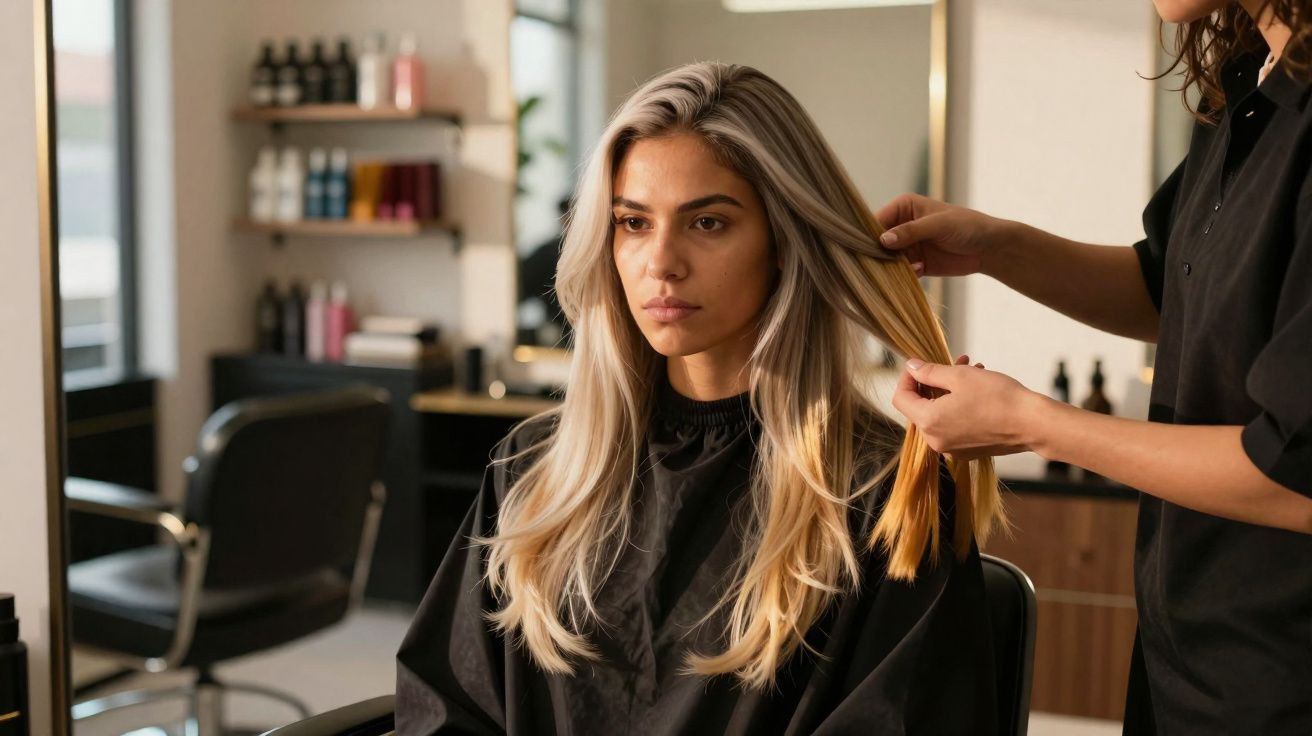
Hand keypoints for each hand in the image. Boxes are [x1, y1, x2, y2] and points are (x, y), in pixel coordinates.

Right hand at [873, 194, 1007, 277]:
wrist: (989, 248)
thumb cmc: (967, 226)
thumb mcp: (938, 225)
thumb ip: (910, 231)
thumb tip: (883, 240)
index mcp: (904, 207)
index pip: (877, 220)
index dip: (870, 234)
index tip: (871, 247)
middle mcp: (901, 225)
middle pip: (878, 242)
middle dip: (880, 253)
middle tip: (888, 261)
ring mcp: (907, 245)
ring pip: (887, 258)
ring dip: (893, 266)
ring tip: (910, 265)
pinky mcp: (914, 263)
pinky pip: (900, 271)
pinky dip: (905, 273)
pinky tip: (920, 269)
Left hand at [891, 355, 1042, 459]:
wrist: (1032, 424)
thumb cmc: (998, 398)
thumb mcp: (959, 377)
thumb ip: (929, 372)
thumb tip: (911, 366)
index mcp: (929, 422)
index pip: (901, 399)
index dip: (907, 378)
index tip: (918, 364)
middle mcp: (936, 440)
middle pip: (921, 406)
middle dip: (935, 381)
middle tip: (956, 363)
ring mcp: (951, 448)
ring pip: (940, 413)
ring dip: (951, 391)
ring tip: (973, 370)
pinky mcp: (967, 451)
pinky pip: (954, 425)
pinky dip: (960, 406)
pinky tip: (979, 390)